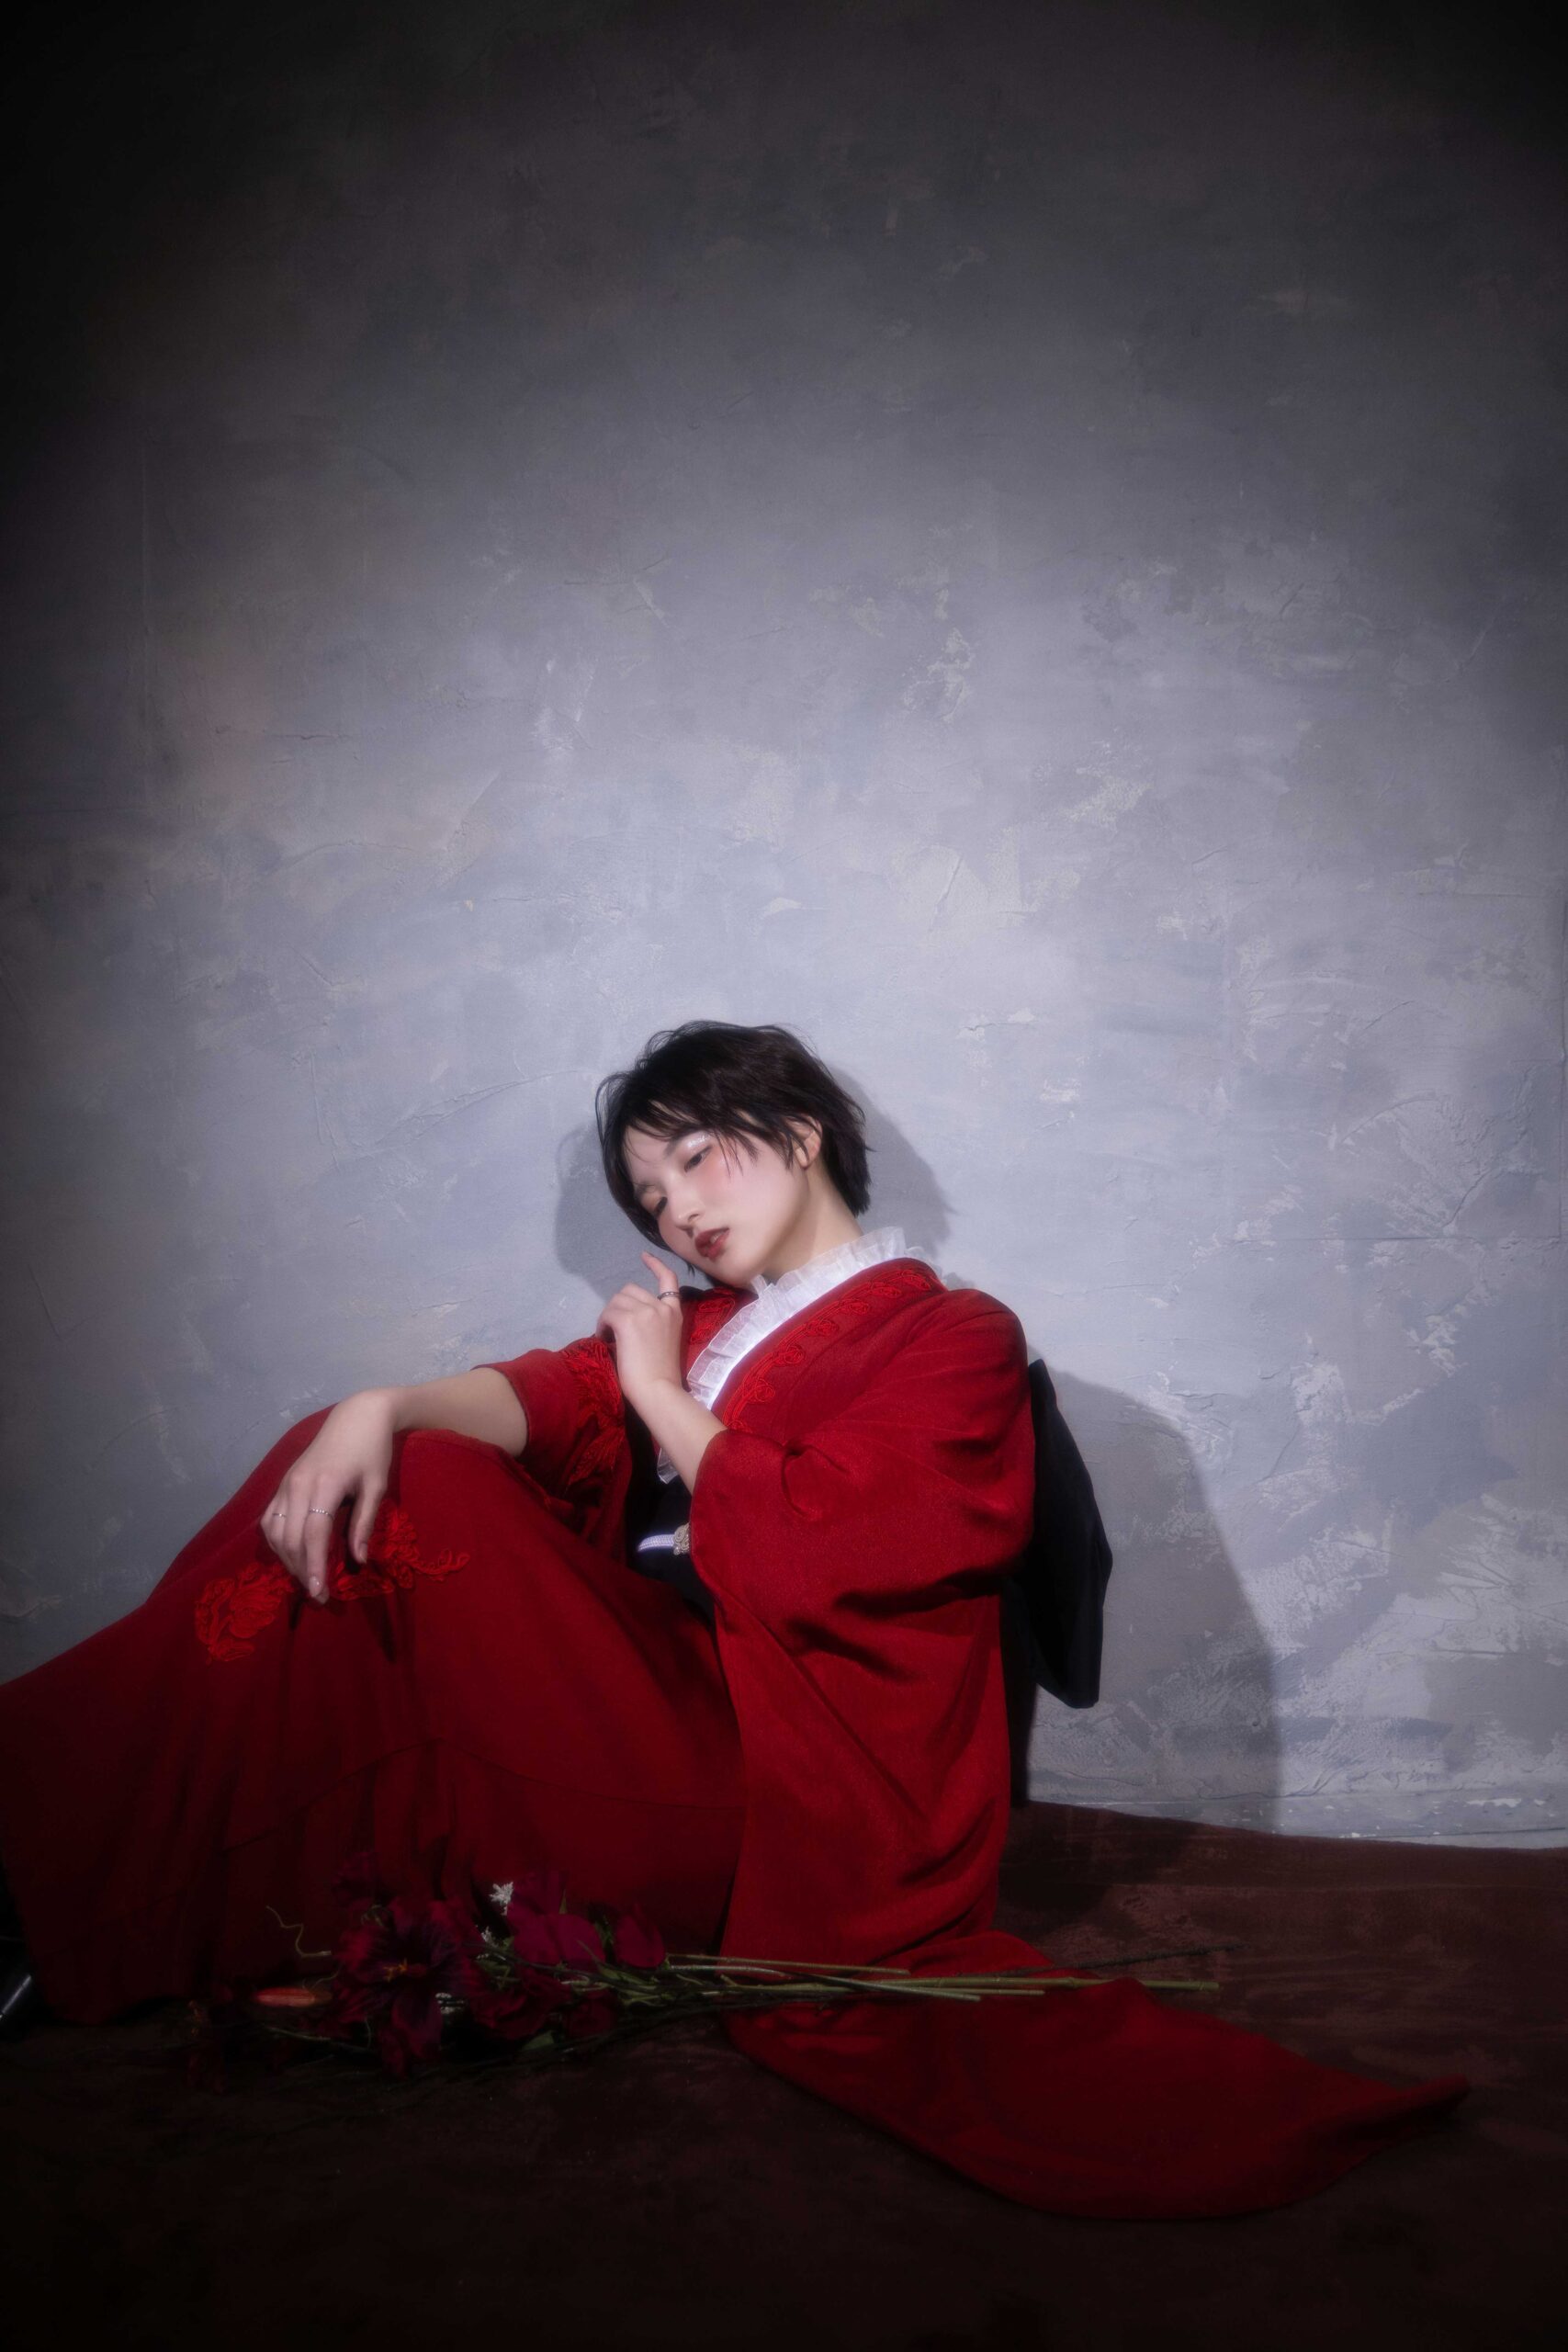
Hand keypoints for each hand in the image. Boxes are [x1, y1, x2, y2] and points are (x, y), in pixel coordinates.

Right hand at [260, 1389, 397, 1603]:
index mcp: (324, 1485)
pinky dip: (276, 1542)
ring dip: (287, 1560)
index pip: (313, 1535)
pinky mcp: (282, 1483)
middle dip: (300, 1571)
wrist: (356, 1415)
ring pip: (275, 1532)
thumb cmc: (372, 1450)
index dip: (313, 1567)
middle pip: (290, 1539)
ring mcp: (286, 1483)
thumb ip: (363, 1523)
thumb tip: (358, 1561)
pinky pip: (269, 1519)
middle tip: (319, 1596)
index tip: (320, 1593)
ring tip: (306, 1578)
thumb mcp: (376, 1486)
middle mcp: (298, 1485)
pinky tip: (291, 1555)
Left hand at [594, 1252, 684, 1409]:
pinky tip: (603, 1338)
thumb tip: (628, 1319)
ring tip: (607, 1335)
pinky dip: (602, 1325)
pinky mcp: (629, 1321)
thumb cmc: (661, 1375)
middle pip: (630, 1290)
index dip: (654, 1265)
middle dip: (619, 1305)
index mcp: (674, 1313)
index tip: (643, 1256)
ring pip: (616, 1301)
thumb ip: (654, 1324)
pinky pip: (608, 1313)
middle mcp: (662, 1307)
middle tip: (613, 1327)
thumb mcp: (665, 1341)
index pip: (668, 1278)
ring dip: (609, 1315)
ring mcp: (646, 1312)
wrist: (659, 1390)